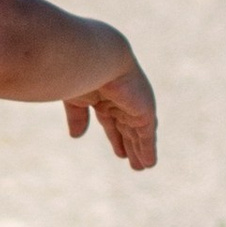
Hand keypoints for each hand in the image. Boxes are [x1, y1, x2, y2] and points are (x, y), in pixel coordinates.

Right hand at [65, 53, 156, 170]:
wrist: (99, 59)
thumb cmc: (80, 72)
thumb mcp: (75, 98)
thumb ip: (77, 117)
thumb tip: (76, 136)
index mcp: (103, 95)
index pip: (110, 120)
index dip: (114, 136)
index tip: (119, 151)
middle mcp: (120, 100)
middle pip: (127, 128)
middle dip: (129, 144)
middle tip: (134, 163)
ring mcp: (133, 105)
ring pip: (137, 133)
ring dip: (139, 150)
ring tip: (141, 167)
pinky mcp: (144, 112)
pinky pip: (147, 135)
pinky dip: (148, 149)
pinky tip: (149, 163)